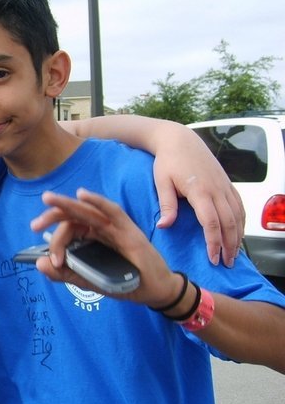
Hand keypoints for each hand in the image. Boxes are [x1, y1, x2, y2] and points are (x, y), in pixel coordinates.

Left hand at [30, 189, 185, 307]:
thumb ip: (65, 273)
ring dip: (67, 203)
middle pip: (72, 216)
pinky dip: (98, 202)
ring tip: (48, 199)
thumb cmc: (123, 282)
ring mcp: (114, 227)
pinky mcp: (128, 229)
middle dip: (51, 216)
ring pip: (87, 211)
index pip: (67, 230)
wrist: (153, 291)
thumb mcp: (88, 280)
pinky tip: (82, 195)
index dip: (55, 242)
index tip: (52, 261)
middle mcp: (99, 228)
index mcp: (89, 237)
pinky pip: (112, 211)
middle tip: (34, 225)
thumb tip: (38, 264)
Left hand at [152, 127, 243, 265]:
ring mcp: (224, 186)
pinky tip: (239, 233)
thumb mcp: (162, 182)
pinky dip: (241, 221)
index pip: (211, 222)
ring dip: (238, 236)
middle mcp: (217, 190)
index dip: (214, 242)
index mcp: (200, 191)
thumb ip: (167, 205)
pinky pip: (239, 205)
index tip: (213, 259)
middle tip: (226, 263)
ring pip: (238, 215)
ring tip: (234, 254)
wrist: (180, 140)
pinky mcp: (227, 183)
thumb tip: (164, 226)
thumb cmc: (167, 161)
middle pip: (229, 222)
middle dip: (229, 245)